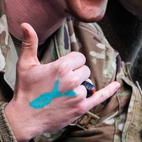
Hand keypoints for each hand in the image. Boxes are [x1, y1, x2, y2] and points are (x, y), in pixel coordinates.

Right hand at [4, 23, 121, 141]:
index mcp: (61, 67)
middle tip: (59, 82)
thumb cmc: (25, 90)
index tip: (61, 69)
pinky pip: (100, 97)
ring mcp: (78, 95)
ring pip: (87, 83)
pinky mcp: (81, 108)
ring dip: (79, 86)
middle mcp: (72, 80)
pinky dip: (109, 90)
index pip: (79, 58)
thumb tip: (25, 23)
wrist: (24, 118)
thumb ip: (30, 43)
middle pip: (84, 70)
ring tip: (62, 93)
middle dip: (75, 73)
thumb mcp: (25, 64)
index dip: (71, 62)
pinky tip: (117, 84)